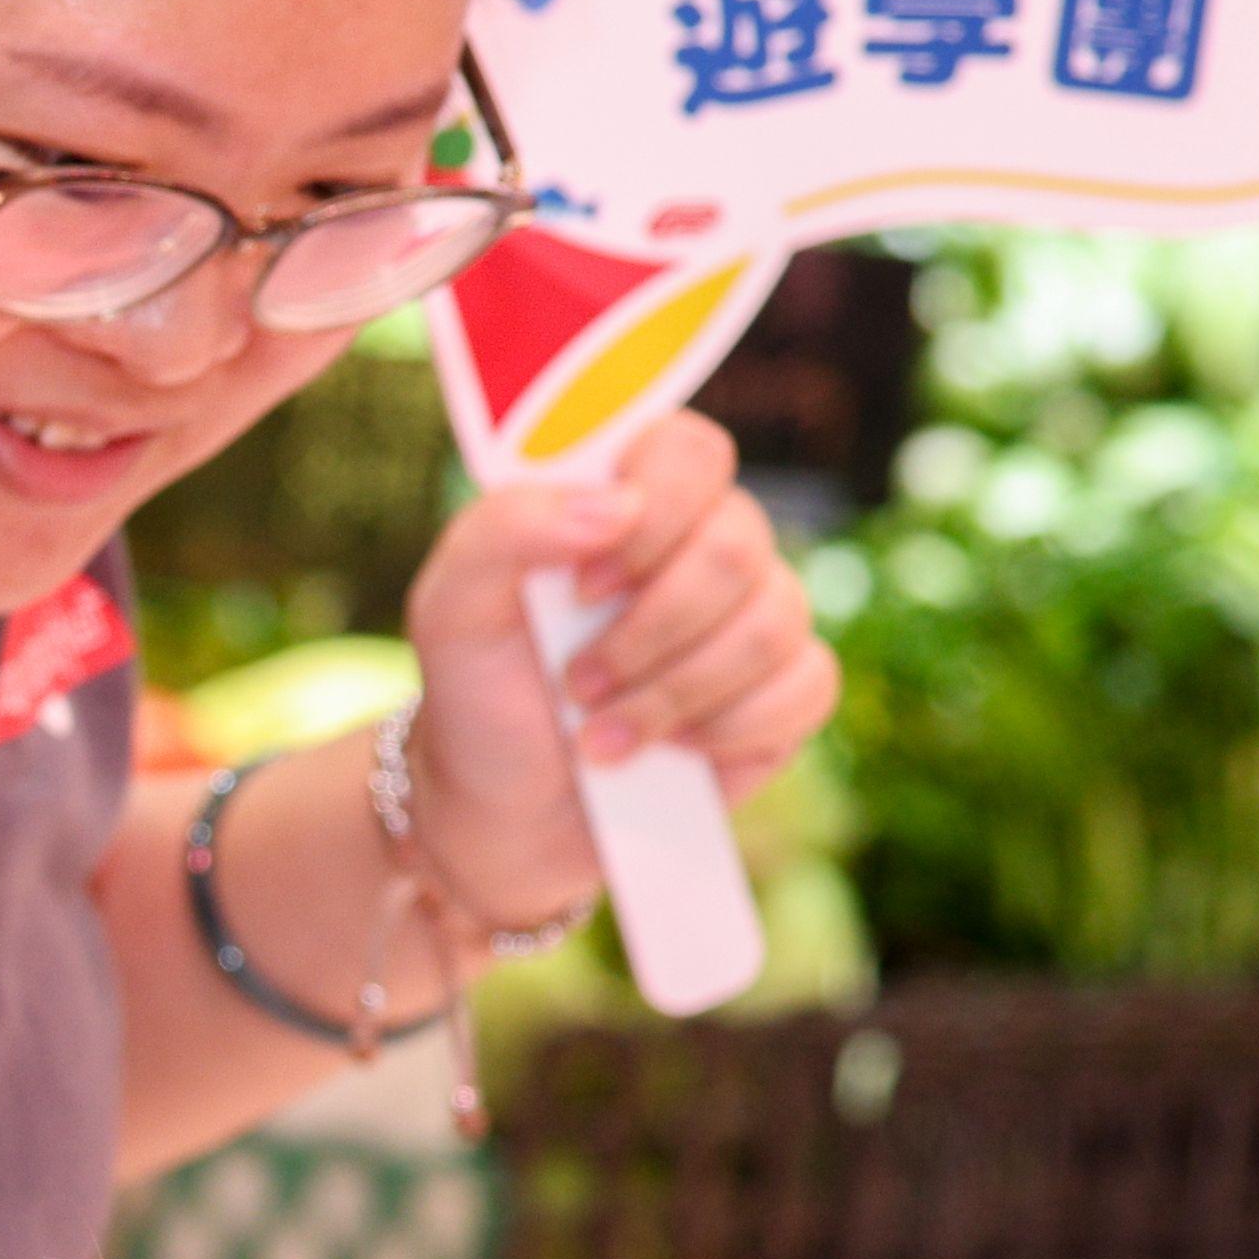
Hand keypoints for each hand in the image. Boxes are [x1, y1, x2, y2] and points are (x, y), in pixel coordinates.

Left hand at [389, 406, 838, 921]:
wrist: (506, 807)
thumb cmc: (482, 690)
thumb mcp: (452, 606)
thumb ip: (505, 529)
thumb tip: (616, 507)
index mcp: (632, 497)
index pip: (689, 451)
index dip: (651, 514)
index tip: (582, 589)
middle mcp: (708, 540)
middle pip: (734, 548)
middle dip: (646, 634)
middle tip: (576, 685)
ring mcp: (757, 612)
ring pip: (770, 624)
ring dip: (672, 694)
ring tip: (600, 737)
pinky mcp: (789, 688)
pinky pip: (806, 686)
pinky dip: (729, 730)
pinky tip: (672, 752)